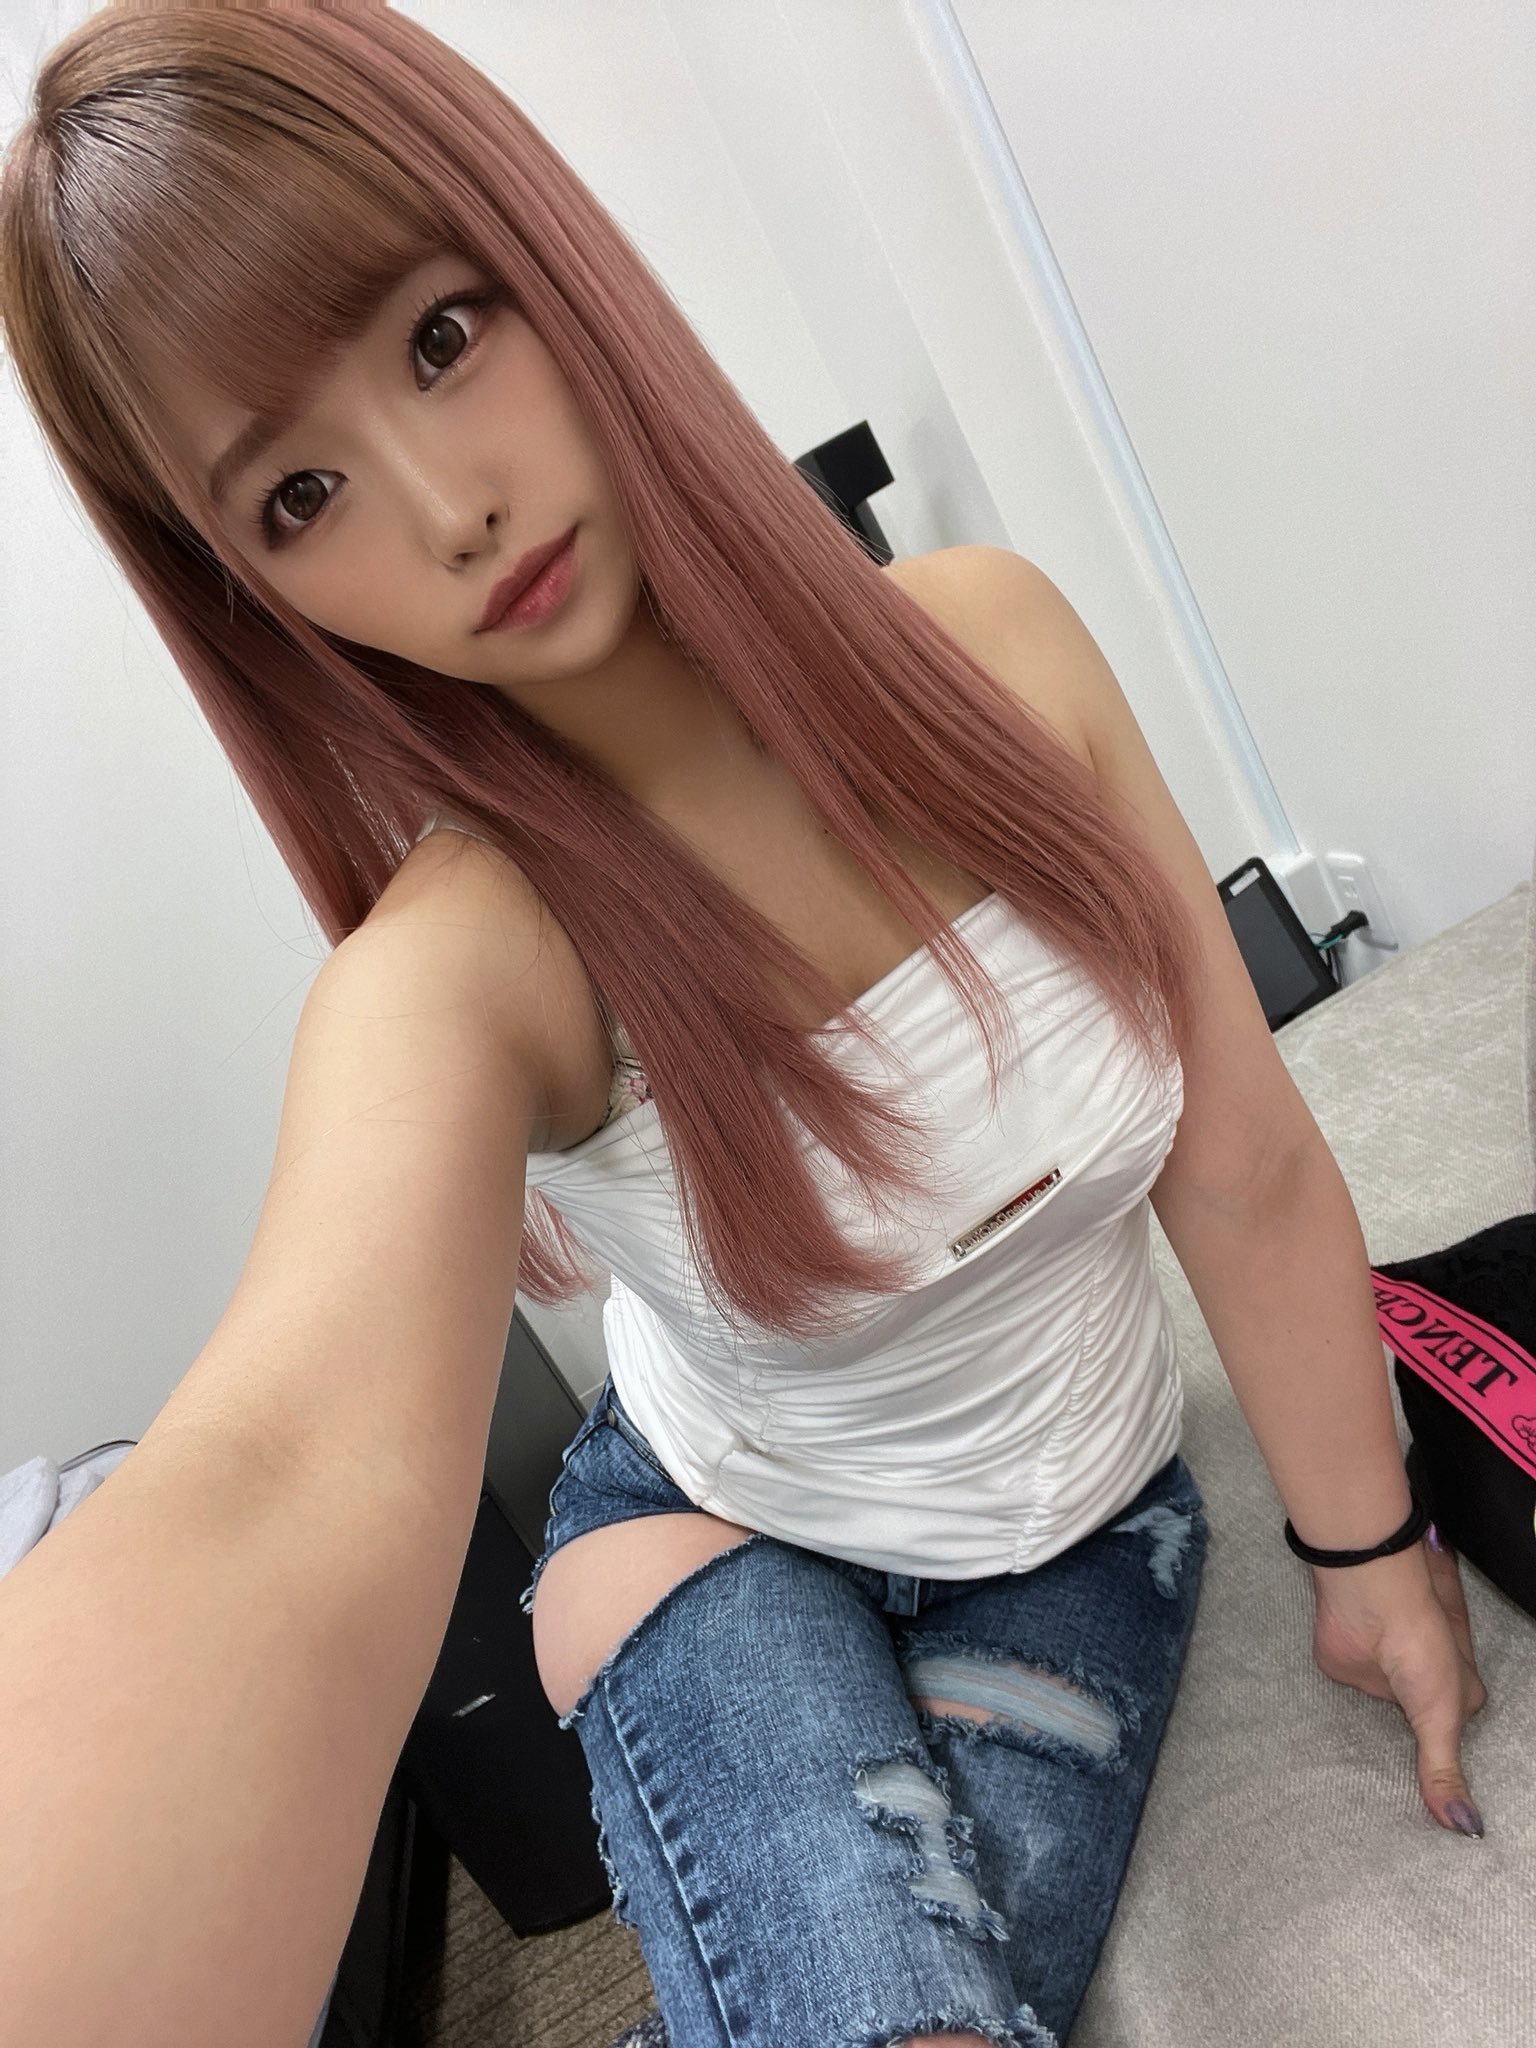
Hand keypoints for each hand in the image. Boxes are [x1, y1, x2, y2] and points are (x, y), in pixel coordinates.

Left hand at [1308, 1531, 1488, 1834]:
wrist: (1371, 1596)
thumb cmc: (1423, 1645)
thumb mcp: (1442, 1717)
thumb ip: (1444, 1772)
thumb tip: (1468, 1830)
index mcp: (1458, 1697)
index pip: (1452, 1745)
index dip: (1445, 1775)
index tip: (1437, 1820)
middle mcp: (1422, 1690)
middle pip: (1417, 1738)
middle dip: (1409, 1768)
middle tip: (1394, 1822)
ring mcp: (1384, 1682)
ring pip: (1380, 1729)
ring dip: (1369, 1751)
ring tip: (1361, 1800)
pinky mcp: (1348, 1674)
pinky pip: (1343, 1713)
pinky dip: (1338, 1733)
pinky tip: (1331, 1766)